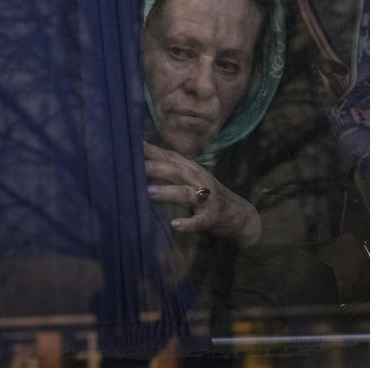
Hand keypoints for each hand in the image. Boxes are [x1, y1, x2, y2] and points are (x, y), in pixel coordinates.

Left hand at [144, 142, 260, 247]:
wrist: (238, 214)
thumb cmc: (206, 194)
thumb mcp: (191, 177)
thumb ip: (170, 169)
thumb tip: (139, 162)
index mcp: (191, 169)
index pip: (169, 156)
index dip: (152, 151)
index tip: (131, 145)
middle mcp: (199, 180)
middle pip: (176, 171)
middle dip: (155, 168)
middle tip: (134, 167)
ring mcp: (206, 199)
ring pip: (186, 193)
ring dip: (168, 192)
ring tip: (149, 193)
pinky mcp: (211, 217)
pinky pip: (199, 221)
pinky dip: (188, 223)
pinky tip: (175, 225)